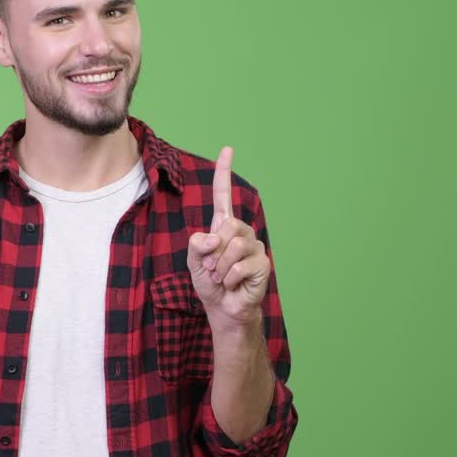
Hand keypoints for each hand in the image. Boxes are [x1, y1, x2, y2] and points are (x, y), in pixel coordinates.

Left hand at [187, 147, 270, 330]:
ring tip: (222, 277)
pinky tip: (233, 284)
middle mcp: (241, 232)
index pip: (223, 195)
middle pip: (226, 227)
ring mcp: (254, 247)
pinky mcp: (263, 264)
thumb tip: (213, 238)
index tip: (227, 149)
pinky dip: (229, 278)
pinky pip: (239, 266)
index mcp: (222, 227)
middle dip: (213, 252)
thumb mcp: (193, 261)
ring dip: (219, 267)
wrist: (223, 307)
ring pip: (232, 247)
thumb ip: (196, 245)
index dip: (224, 172)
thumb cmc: (210, 282)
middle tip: (211, 268)